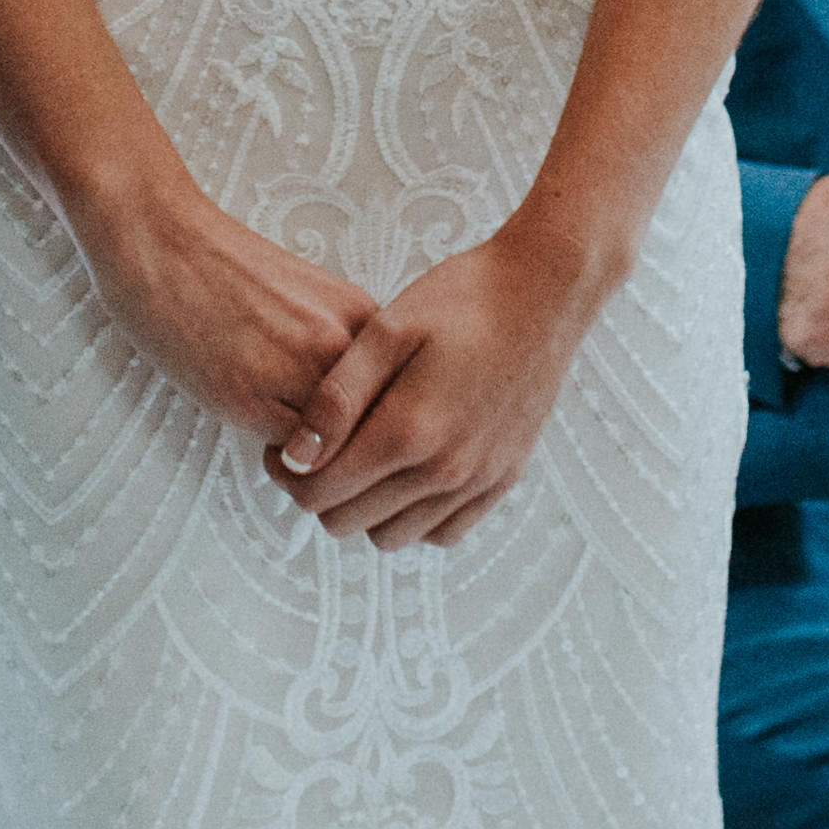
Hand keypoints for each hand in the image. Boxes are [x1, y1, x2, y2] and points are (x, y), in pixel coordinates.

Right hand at [86, 189, 378, 466]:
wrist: (162, 240)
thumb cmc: (226, 269)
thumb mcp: (311, 299)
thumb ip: (342, 347)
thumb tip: (364, 412)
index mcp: (361, 315)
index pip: (400, 399)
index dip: (378, 426)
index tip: (359, 433)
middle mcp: (340, 343)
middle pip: (375, 433)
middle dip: (354, 453)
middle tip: (326, 451)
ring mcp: (297, 370)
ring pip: (336, 456)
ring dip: (319, 463)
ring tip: (294, 446)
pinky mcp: (249, 398)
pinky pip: (290, 459)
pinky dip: (283, 461)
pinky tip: (257, 429)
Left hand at [279, 221, 613, 550]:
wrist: (545, 291)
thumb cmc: (462, 299)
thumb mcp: (386, 330)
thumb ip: (336, 397)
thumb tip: (296, 457)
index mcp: (407, 433)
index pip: (320, 493)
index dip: (288, 474)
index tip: (282, 446)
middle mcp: (445, 472)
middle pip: (349, 523)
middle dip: (320, 492)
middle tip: (318, 449)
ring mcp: (479, 481)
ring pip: (394, 537)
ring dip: (366, 508)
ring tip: (363, 457)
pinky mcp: (504, 479)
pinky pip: (445, 533)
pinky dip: (415, 516)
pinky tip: (407, 472)